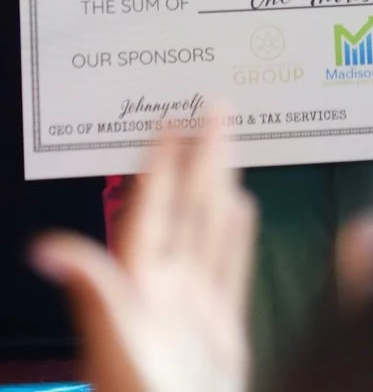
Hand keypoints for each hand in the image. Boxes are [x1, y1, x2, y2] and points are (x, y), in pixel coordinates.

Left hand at [30, 119, 255, 391]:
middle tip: (213, 108)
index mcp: (138, 286)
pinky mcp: (222, 336)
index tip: (169, 120)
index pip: (151, 209)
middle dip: (199, 159)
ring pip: (210, 232)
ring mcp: (195, 311)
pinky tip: (242, 209)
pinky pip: (230, 270)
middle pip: (186, 209)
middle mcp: (165, 290)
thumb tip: (45, 246)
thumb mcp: (114, 349)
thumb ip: (92, 293)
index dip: (159, 165)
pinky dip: (237, 236)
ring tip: (227, 149)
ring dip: (218, 188)